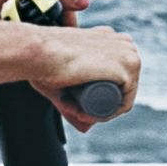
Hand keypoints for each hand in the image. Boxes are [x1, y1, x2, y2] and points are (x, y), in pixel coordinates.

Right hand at [24, 22, 142, 127]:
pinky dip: (110, 115)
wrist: (37, 49)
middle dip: (100, 107)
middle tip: (77, 113)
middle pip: (120, 88)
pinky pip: (125, 103)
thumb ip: (72, 90)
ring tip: (80, 115)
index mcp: (114, 39)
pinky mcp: (127, 68)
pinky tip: (91, 116)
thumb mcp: (64, 73)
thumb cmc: (44, 56)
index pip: (116, 78)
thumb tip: (85, 126)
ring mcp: (129, 55)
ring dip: (103, 113)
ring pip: (122, 98)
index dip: (99, 99)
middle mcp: (125, 44)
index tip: (77, 107)